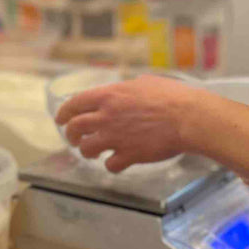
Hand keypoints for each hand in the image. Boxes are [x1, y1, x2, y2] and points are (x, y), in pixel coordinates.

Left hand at [54, 75, 205, 171]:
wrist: (188, 118)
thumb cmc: (171, 96)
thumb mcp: (144, 83)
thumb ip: (126, 89)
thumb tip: (124, 92)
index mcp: (108, 96)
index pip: (74, 104)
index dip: (64, 113)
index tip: (60, 119)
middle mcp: (106, 116)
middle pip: (74, 128)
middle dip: (70, 134)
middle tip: (73, 138)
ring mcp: (115, 137)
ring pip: (87, 148)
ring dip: (87, 151)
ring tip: (93, 152)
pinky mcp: (129, 155)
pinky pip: (110, 165)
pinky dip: (111, 165)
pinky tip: (117, 163)